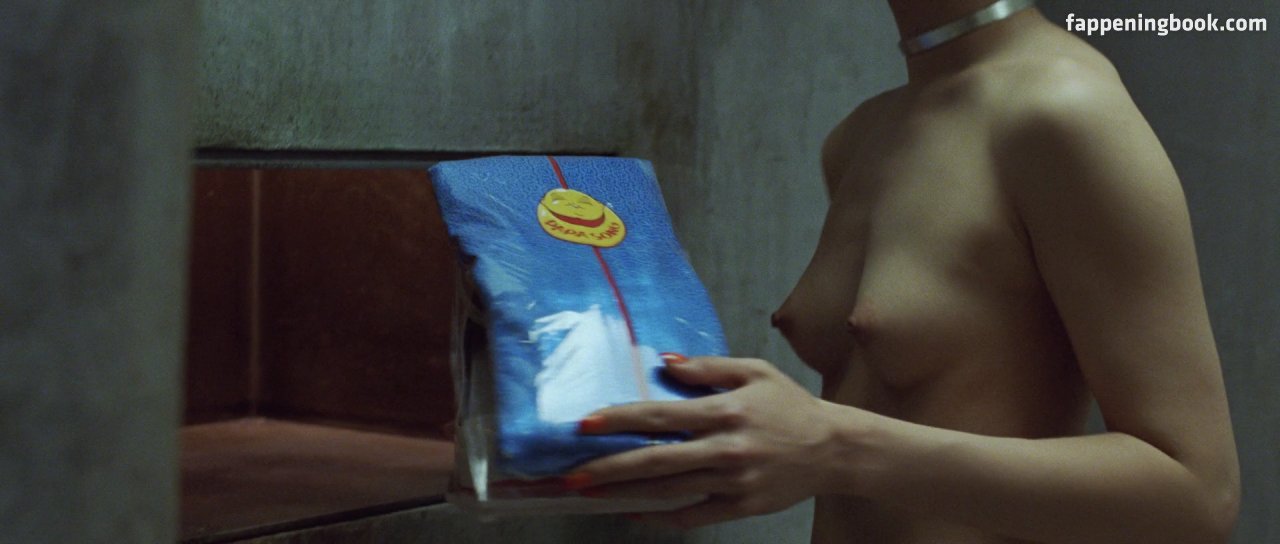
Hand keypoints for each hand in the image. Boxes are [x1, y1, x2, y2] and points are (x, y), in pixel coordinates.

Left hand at [568, 356, 840, 527]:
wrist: (835, 449)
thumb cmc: (791, 406)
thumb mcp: (755, 372)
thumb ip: (708, 367)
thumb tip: (665, 364)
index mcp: (725, 411)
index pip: (662, 415)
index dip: (621, 419)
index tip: (586, 422)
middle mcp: (726, 449)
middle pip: (657, 460)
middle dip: (610, 467)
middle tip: (572, 474)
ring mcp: (733, 482)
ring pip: (668, 490)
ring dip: (625, 493)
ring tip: (590, 492)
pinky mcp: (741, 507)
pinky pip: (693, 516)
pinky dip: (660, 517)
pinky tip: (633, 513)